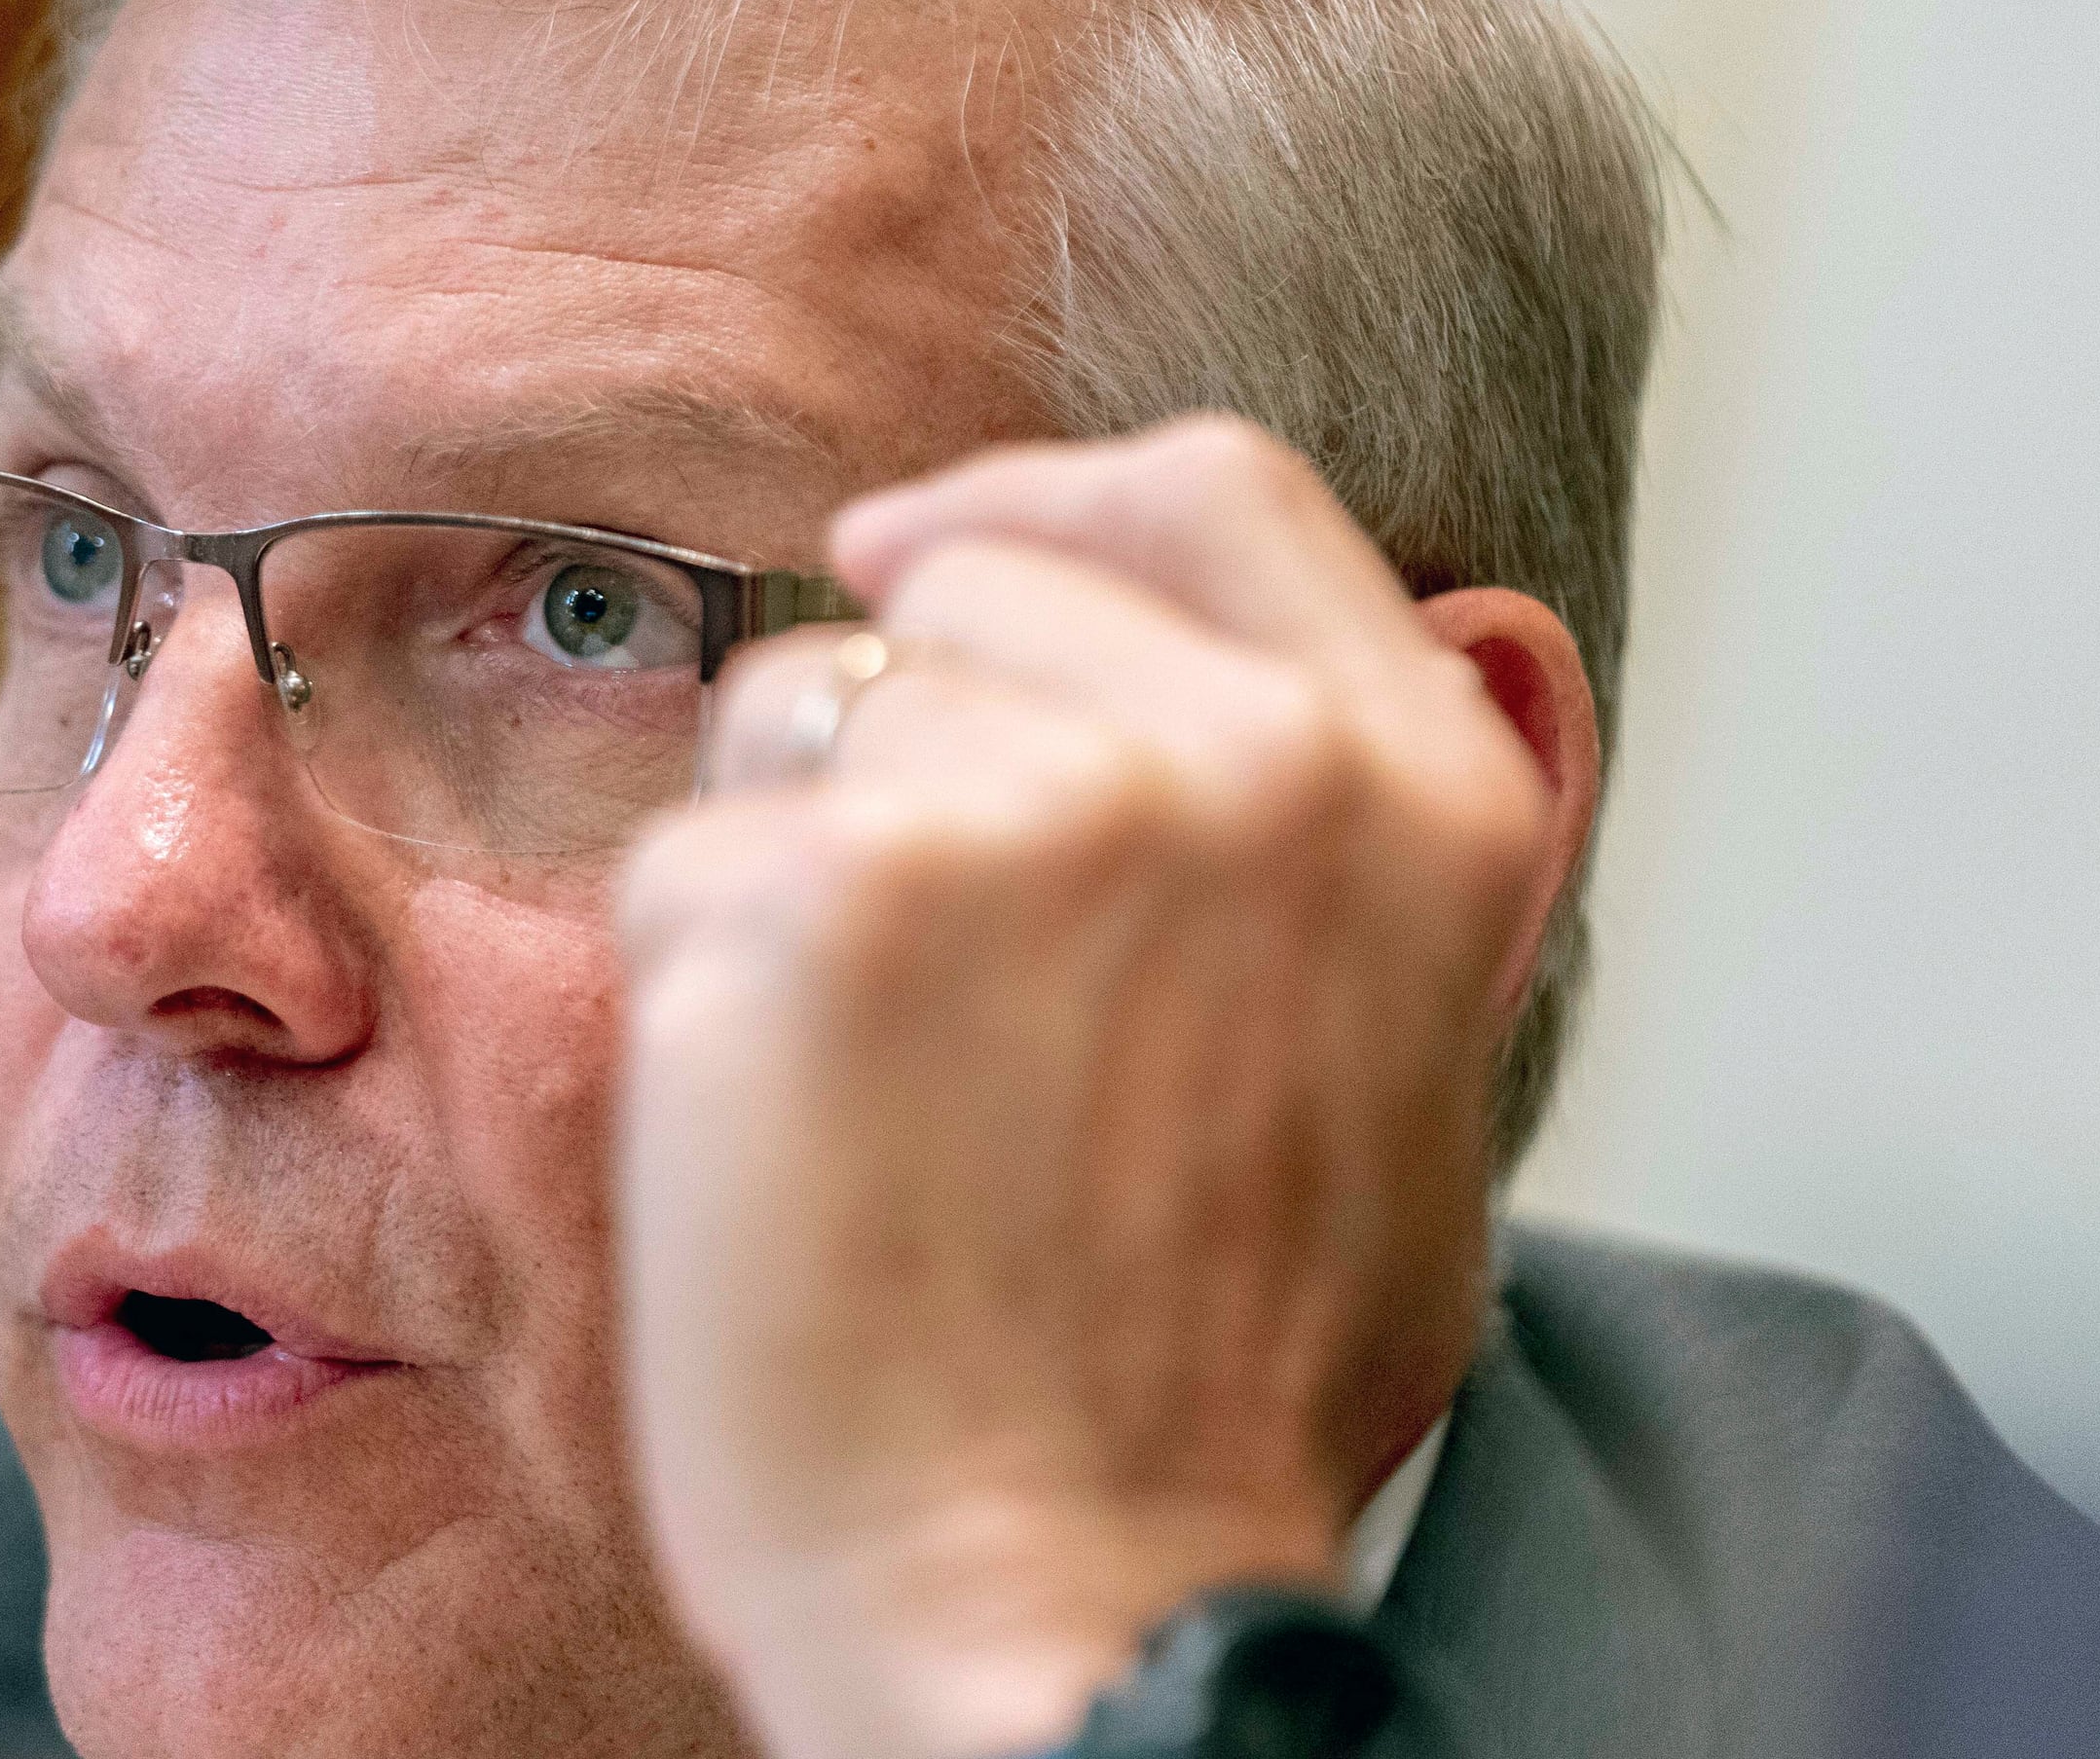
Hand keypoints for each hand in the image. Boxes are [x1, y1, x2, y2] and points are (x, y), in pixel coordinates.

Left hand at [616, 418, 1593, 1758]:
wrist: (1061, 1607)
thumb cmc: (1209, 1401)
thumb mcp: (1413, 1084)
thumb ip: (1365, 857)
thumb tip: (1337, 686)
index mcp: (1405, 794)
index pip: (1213, 491)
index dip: (1044, 500)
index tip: (934, 549)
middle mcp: (1231, 765)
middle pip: (971, 593)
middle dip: (898, 731)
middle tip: (902, 953)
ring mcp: (1016, 817)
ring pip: (800, 713)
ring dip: (790, 861)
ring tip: (870, 1081)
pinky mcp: (814, 903)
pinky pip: (687, 860)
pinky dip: (698, 989)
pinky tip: (783, 1143)